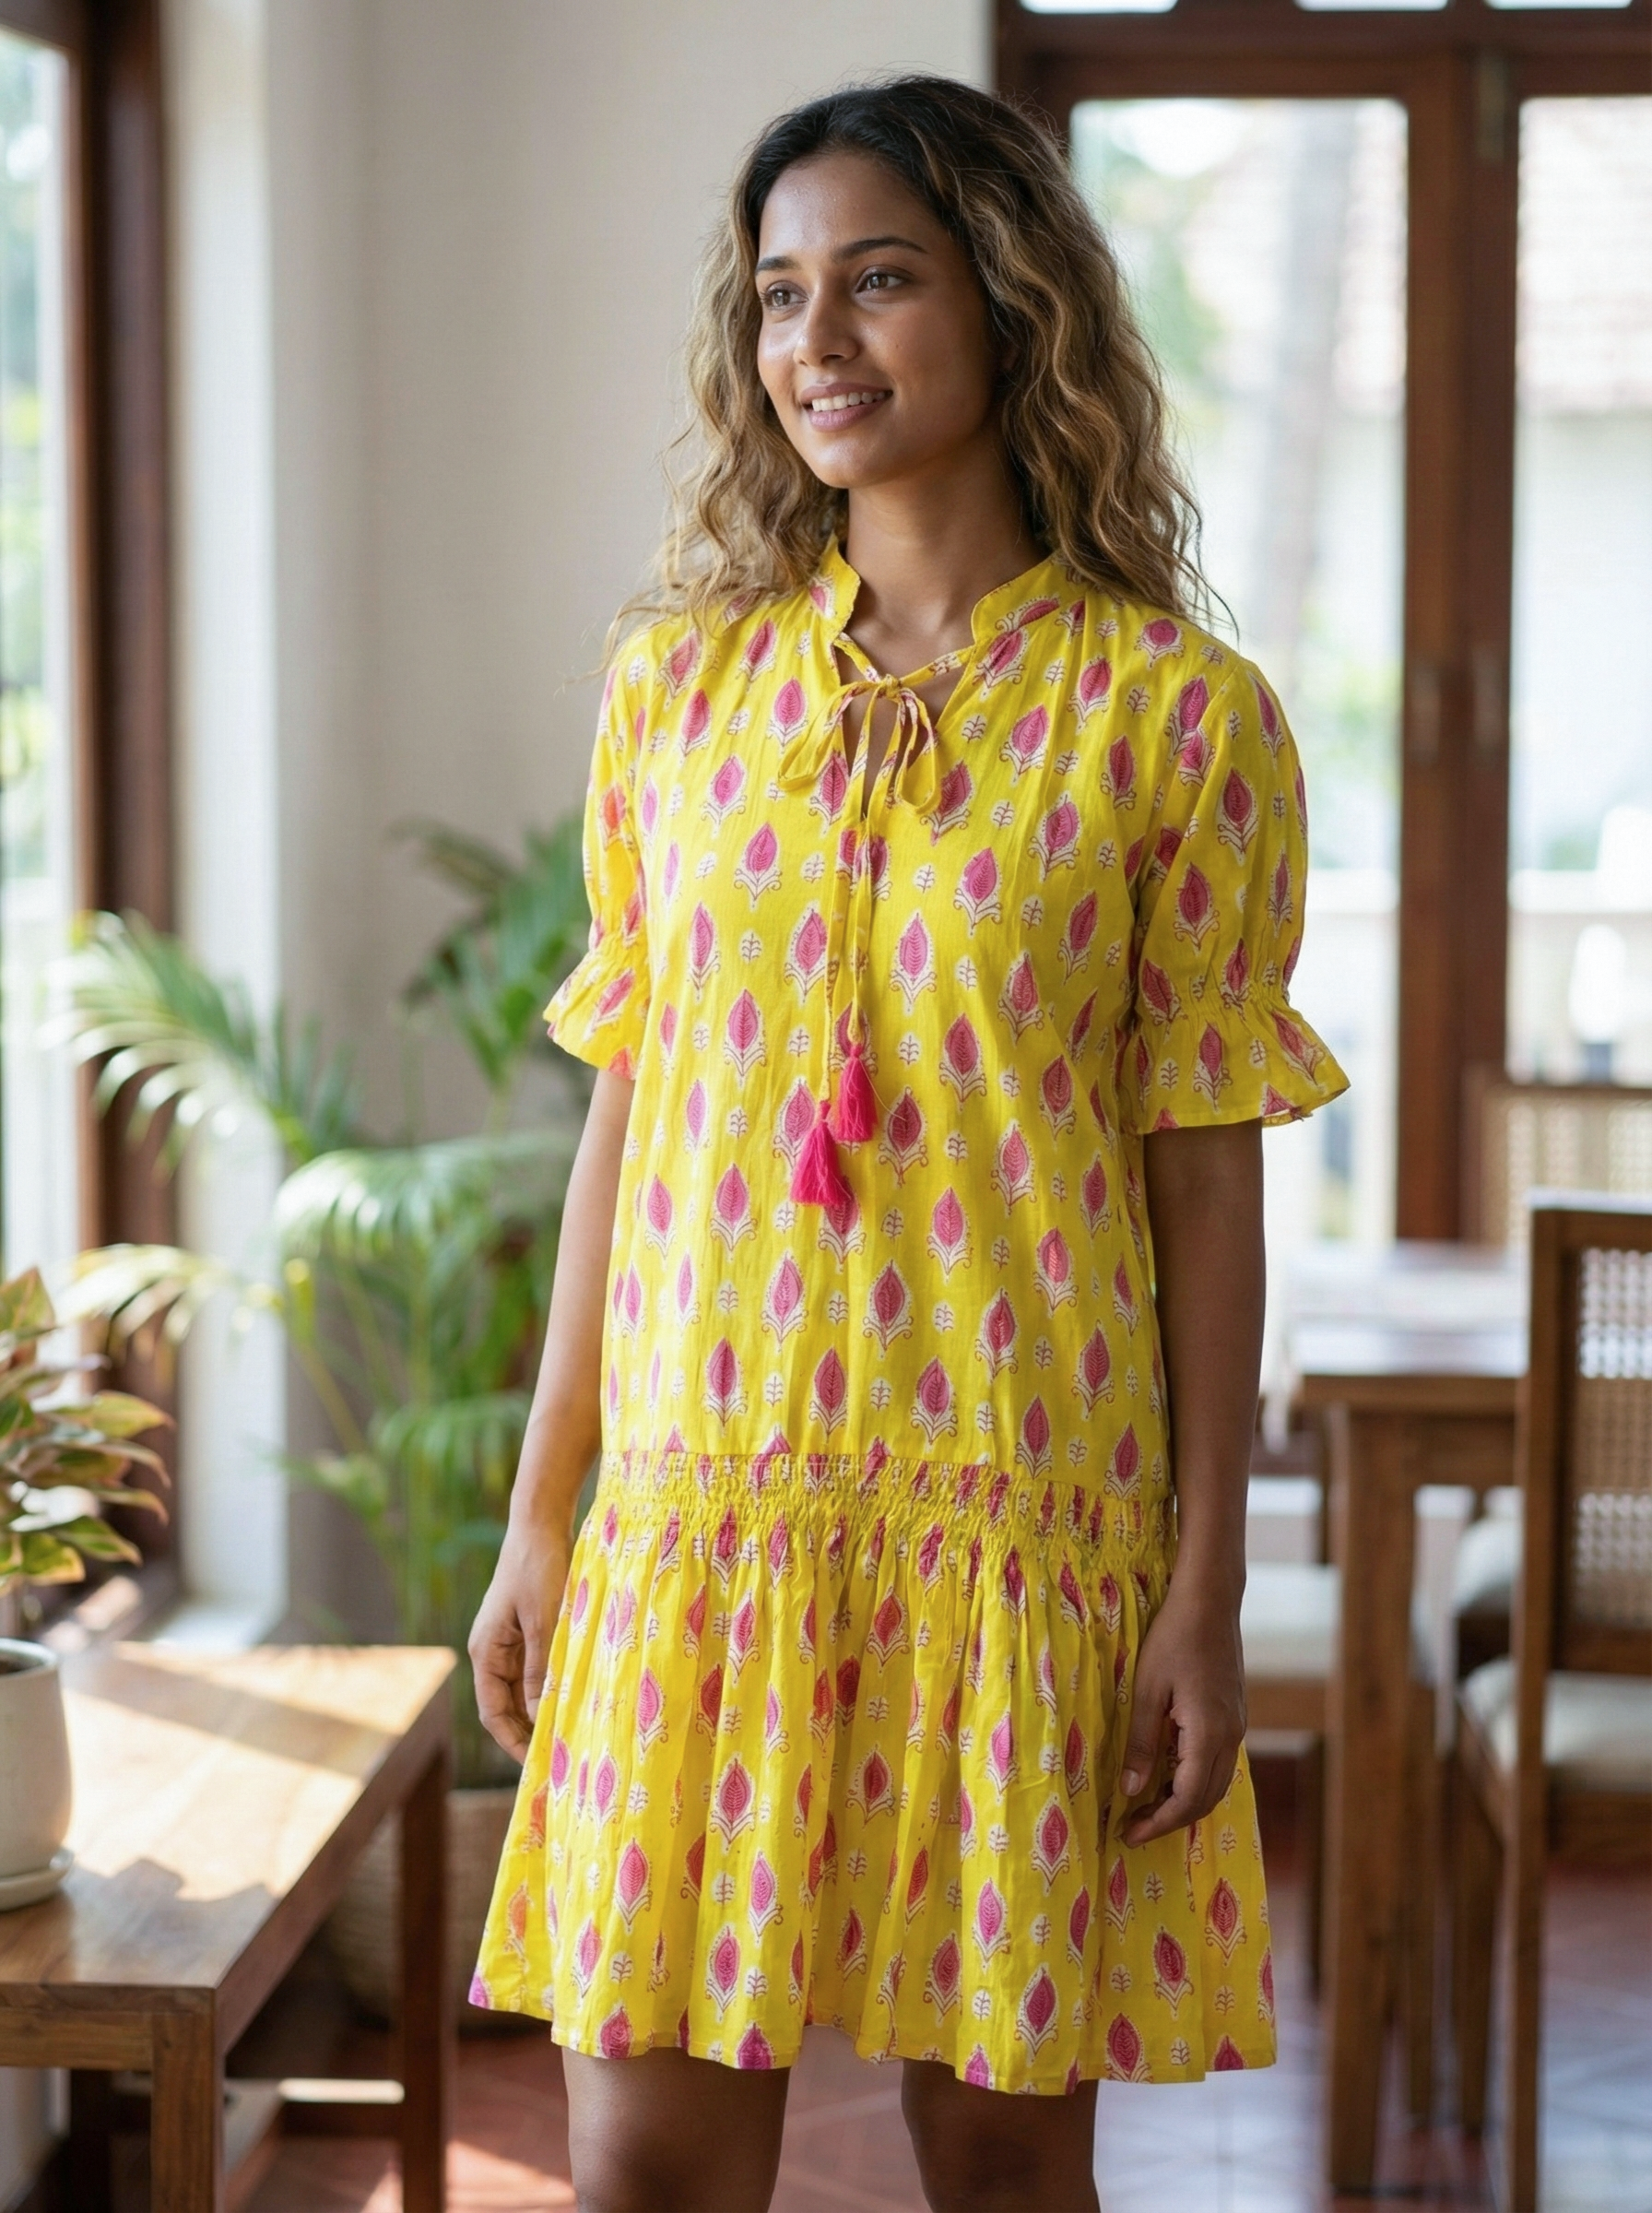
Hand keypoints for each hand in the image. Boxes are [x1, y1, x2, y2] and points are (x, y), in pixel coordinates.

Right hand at [468, 1513, 573, 1763]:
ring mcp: (510, 1640)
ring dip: (543, 1711)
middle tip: (559, 1759)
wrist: (540, 1523)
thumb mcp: (544, 1622)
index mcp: (487, 1652)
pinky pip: (537, 1669)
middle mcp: (493, 1651)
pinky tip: (575, 1698)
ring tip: (570, 1736)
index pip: (493, 1713)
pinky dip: (552, 1686)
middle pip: (507, 1706)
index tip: (538, 1766)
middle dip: (528, 1733)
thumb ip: (542, 1669)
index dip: (513, 1742)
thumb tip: (542, 1717)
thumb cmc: (539, 1569)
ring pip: (524, 1689)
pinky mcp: (528, 1629)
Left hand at [1118, 1572, 1246, 1847]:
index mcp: (1209, 1733)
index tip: (1129, 1834)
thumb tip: (1131, 1792)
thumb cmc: (1173, 1638)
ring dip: (1183, 1802)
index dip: (1159, 1823)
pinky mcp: (1234, 1716)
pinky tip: (1167, 1774)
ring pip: (1215, 1784)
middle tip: (1133, 1826)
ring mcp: (1237, 1727)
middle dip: (1170, 1820)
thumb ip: (1142, 1743)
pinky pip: (1218, 1763)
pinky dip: (1194, 1780)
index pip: (1188, 1799)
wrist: (1210, 1601)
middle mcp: (1230, 1737)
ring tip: (1145, 1806)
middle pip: (1206, 1800)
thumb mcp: (1147, 1690)